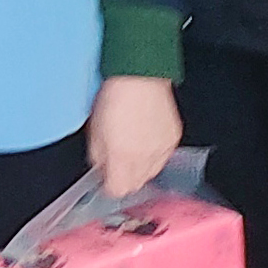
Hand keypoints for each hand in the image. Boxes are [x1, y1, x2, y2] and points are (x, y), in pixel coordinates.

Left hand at [85, 75, 182, 196]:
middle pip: (135, 185)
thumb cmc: (114, 98)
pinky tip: (144, 141)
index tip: (105, 180)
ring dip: (140, 169)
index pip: (117, 190)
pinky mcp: (173, 140)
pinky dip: (153, 155)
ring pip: (150, 174)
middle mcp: (145, 157)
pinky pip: (163, 158)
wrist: (140, 77)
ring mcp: (162, 150)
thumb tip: (101, 170)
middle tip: (116, 164)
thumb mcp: (94, 130)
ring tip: (130, 150)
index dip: (109, 186)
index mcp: (122, 157)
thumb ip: (97, 157)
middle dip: (124, 179)